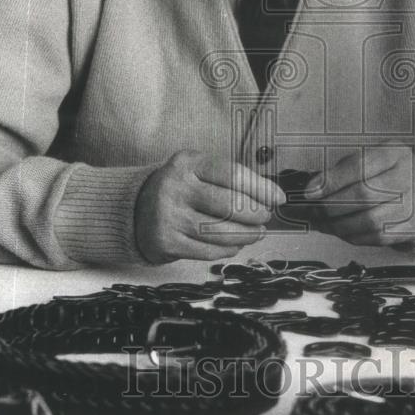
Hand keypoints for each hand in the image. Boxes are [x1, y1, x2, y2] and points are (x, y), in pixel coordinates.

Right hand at [135, 150, 285, 262]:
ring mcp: (169, 216)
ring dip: (246, 235)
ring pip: (220, 232)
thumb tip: (271, 195)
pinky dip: (227, 249)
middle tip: (265, 218)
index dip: (261, 188)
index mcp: (187, 163)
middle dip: (256, 214)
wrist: (136, 209)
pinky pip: (207, 251)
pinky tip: (234, 245)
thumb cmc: (180, 188)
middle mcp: (175, 188)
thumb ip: (230, 178)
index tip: (278, 198)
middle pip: (229, 205)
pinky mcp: (166, 242)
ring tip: (256, 234)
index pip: (232, 174)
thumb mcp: (199, 169)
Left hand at [303, 146, 414, 249]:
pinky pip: (377, 237)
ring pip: (370, 221)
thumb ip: (343, 169)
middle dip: (331, 206)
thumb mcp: (371, 158)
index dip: (331, 181)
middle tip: (315, 210)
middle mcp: (409, 177)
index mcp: (395, 154)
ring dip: (339, 226)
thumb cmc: (392, 172)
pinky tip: (342, 231)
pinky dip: (354, 236)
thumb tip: (314, 187)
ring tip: (324, 222)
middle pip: (364, 195)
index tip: (310, 192)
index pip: (360, 167)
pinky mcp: (414, 228)